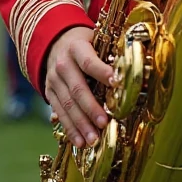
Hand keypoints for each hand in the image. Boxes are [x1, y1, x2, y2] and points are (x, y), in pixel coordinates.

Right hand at [44, 26, 113, 147]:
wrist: (56, 42)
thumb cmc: (85, 43)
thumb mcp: (95, 40)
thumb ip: (110, 53)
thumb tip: (132, 70)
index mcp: (76, 47)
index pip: (89, 62)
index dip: (102, 72)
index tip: (117, 84)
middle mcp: (62, 64)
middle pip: (77, 88)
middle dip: (91, 108)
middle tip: (104, 123)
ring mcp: (53, 80)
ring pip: (67, 105)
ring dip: (81, 124)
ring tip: (93, 140)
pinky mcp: (49, 93)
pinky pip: (60, 113)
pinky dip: (70, 129)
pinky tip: (80, 142)